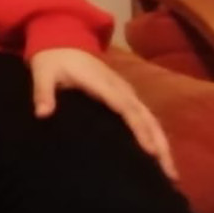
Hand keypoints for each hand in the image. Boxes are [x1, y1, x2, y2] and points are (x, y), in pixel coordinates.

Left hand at [30, 47, 177, 180]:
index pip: (126, 109)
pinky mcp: (125, 96)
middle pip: (146, 117)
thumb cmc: (52, 59)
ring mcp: (125, 91)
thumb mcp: (43, 72)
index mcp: (103, 84)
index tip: (150, 152)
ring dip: (162, 143)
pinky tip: (160, 155)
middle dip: (160, 143)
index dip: (140, 129)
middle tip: (171, 173)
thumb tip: (42, 114)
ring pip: (150, 119)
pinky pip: (145, 117)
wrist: (62, 39)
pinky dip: (155, 135)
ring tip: (171, 172)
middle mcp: (120, 88)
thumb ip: (43, 92)